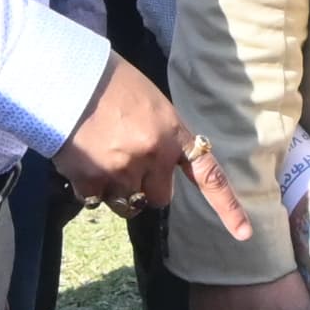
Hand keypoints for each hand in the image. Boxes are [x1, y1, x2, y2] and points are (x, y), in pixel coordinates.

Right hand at [56, 59, 251, 236]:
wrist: (66, 75)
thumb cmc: (108, 81)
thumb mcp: (150, 103)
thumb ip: (161, 136)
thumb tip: (156, 168)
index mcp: (172, 133)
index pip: (208, 175)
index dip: (227, 206)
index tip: (243, 233)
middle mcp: (153, 155)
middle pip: (160, 198)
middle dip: (146, 187)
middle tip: (124, 159)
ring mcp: (123, 170)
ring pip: (126, 203)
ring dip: (114, 188)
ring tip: (98, 154)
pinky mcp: (92, 179)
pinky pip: (94, 200)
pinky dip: (87, 185)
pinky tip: (80, 156)